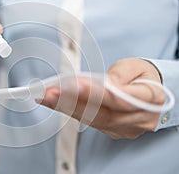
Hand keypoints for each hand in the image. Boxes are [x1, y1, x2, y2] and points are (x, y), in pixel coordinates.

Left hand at [39, 58, 164, 138]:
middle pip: (102, 114)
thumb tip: (100, 84)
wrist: (150, 92)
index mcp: (150, 99)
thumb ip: (119, 75)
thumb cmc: (141, 76)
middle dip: (72, 102)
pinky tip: (55, 103)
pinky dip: (71, 111)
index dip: (96, 94)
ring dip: (66, 108)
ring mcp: (125, 129)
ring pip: (92, 120)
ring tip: (45, 97)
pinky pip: (89, 123)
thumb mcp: (135, 66)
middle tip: (49, 92)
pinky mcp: (112, 130)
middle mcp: (139, 119)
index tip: (74, 84)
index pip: (120, 100)